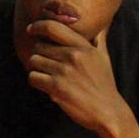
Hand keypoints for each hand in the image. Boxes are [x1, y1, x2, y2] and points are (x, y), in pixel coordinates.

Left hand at [24, 19, 135, 137]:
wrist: (107, 111)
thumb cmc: (104, 85)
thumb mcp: (104, 59)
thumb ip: (99, 41)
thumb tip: (102, 27)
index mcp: (83, 46)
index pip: (53, 27)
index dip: (38, 26)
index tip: (31, 29)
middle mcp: (73, 55)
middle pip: (39, 46)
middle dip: (39, 54)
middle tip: (46, 64)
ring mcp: (64, 71)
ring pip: (34, 61)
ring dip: (37, 69)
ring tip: (47, 76)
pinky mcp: (57, 87)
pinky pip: (33, 77)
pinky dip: (36, 81)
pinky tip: (45, 85)